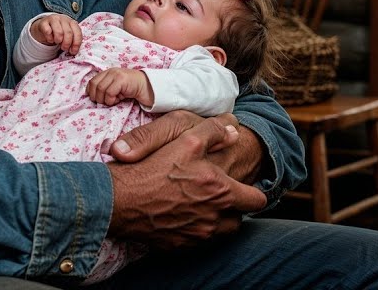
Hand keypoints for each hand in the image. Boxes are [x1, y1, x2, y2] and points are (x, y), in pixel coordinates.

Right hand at [30, 14, 82, 54]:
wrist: (44, 27)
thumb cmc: (58, 32)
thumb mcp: (67, 36)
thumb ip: (72, 41)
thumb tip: (73, 52)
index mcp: (72, 22)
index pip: (78, 32)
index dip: (76, 44)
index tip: (73, 52)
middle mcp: (64, 19)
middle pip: (68, 32)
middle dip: (67, 43)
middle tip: (64, 48)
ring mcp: (53, 19)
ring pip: (59, 32)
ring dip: (58, 40)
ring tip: (57, 42)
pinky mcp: (44, 22)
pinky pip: (48, 31)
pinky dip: (49, 38)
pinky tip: (50, 39)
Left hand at [87, 68, 152, 106]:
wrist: (147, 87)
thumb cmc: (130, 90)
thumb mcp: (115, 88)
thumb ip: (104, 89)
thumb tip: (92, 97)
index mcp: (107, 73)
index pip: (91, 82)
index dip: (91, 93)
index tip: (97, 100)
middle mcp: (110, 71)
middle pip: (94, 85)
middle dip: (97, 97)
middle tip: (105, 102)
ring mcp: (116, 74)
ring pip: (101, 89)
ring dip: (105, 100)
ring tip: (113, 101)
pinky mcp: (121, 79)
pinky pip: (109, 92)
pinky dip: (111, 100)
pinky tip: (118, 100)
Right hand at [106, 113, 266, 248]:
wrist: (119, 200)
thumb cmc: (153, 168)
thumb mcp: (186, 138)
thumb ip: (215, 132)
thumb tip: (234, 130)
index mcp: (221, 192)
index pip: (257, 200)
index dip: (253, 191)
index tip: (243, 185)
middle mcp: (213, 218)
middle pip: (239, 220)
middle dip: (233, 208)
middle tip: (218, 194)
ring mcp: (196, 236)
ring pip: (219, 233)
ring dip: (216, 220)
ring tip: (199, 204)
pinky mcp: (178, 246)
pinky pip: (197, 242)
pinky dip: (194, 230)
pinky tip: (179, 214)